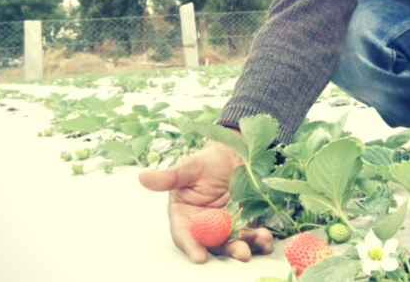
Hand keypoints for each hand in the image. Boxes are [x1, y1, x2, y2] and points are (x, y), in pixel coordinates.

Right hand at [138, 140, 273, 262]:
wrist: (234, 153)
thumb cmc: (207, 161)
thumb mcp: (188, 167)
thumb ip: (168, 177)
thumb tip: (142, 176)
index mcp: (185, 215)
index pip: (185, 235)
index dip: (191, 246)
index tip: (200, 257)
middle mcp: (205, 225)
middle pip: (214, 244)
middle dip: (227, 250)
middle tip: (241, 253)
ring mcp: (227, 226)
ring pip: (235, 242)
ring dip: (247, 245)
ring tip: (260, 240)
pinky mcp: (246, 223)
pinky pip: (253, 235)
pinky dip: (260, 240)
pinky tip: (267, 239)